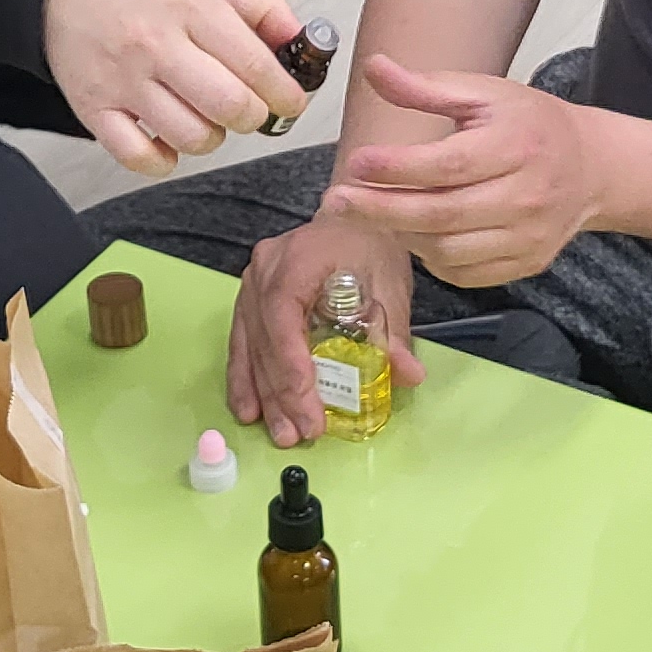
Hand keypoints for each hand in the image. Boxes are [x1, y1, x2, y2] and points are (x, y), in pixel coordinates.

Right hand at [41, 0, 305, 172]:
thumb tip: (302, 40)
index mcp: (191, 5)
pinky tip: (167, 139)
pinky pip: (139, 157)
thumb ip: (258, 6)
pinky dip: (163, 159)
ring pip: (192, 137)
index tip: (289, 102)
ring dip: (212, 138)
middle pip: (231, 107)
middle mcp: (158, 44)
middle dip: (254, 118)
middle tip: (249, 110)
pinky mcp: (94, 108)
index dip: (286, 94)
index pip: (257, 65)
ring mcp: (124, 80)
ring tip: (206, 118)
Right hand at [223, 209, 422, 447]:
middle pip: (265, 337)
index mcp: (298, 257)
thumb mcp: (389, 283)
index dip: (290, 360)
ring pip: (249, 346)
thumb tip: (409, 376)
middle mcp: (265, 268)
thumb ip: (394, 332)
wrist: (350, 218)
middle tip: (300, 432)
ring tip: (280, 433)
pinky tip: (250, 411)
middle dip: (281, 391)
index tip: (304, 398)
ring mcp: (251, 284)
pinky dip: (246, 380)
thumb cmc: (370, 245)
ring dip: (263, 394)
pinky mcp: (248, 300)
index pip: (283, 313)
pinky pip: (242, 344)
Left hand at [325, 57, 601, 287]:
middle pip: (442, 214)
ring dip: (402, 234)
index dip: (398, 168)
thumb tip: (375, 68)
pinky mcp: (526, 264)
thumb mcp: (483, 93)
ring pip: (448, 250)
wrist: (591, 166)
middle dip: (381, 210)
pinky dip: (430, 258)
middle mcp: (527, 196)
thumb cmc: (529, 124)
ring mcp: (528, 237)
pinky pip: (464, 274)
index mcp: (517, 145)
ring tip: (374, 213)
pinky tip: (414, 233)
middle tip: (336, 202)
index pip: (450, 165)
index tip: (356, 163)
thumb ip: (426, 87)